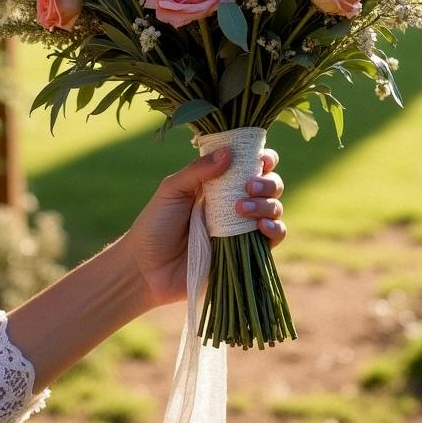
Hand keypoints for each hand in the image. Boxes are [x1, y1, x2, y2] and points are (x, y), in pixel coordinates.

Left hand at [121, 146, 285, 308]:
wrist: (147, 270)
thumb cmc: (155, 225)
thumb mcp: (171, 190)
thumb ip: (198, 170)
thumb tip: (229, 152)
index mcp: (219, 183)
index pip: (250, 165)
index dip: (262, 159)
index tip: (260, 159)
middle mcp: (235, 203)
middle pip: (269, 185)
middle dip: (267, 182)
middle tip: (249, 186)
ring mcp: (242, 228)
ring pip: (274, 209)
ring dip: (268, 204)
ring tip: (243, 209)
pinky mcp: (246, 253)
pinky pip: (273, 238)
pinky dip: (275, 229)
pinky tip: (262, 226)